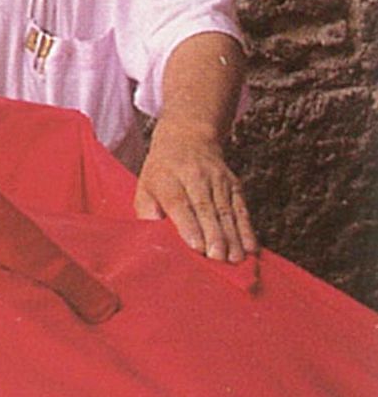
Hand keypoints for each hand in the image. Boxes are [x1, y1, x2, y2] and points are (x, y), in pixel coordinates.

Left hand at [134, 124, 256, 262]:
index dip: (189, 225)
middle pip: (206, 208)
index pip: (179, 203)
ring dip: (233, 237)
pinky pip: (242, 208)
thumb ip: (146, 211)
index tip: (196, 247)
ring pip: (226, 211)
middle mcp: (194, 177)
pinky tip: (251, 246)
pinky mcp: (234, 184)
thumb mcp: (145, 186)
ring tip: (236, 259)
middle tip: (218, 259)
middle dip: (214, 236)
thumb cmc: (162, 172)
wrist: (188, 138)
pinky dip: (247, 229)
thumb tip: (154, 235)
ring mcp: (217, 180)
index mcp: (168, 179)